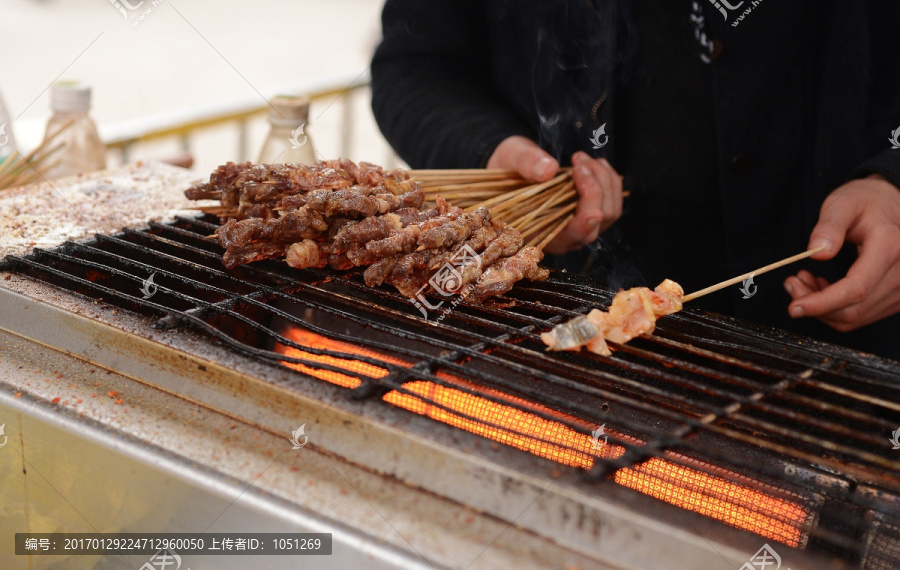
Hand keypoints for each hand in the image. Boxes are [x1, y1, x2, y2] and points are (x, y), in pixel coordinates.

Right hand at [486, 137, 622, 253]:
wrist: (510, 169)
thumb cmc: (507, 168)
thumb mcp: (510, 157)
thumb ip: (526, 164)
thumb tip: (549, 170)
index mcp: (542, 232)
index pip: (573, 236)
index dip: (584, 222)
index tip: (589, 203)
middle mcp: (566, 235)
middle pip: (597, 222)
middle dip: (595, 187)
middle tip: (577, 160)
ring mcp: (582, 225)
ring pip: (610, 211)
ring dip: (604, 180)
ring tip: (582, 159)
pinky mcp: (591, 213)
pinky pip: (612, 202)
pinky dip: (609, 179)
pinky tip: (593, 163)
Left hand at [784, 174, 899, 331]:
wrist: (893, 205)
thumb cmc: (867, 201)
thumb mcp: (844, 202)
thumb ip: (830, 225)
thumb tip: (818, 253)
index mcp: (890, 247)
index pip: (856, 289)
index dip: (823, 303)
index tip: (794, 307)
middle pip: (853, 309)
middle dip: (815, 305)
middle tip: (792, 283)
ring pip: (855, 317)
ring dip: (823, 307)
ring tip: (804, 280)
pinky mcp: (896, 298)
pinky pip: (862, 315)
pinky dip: (836, 308)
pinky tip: (824, 287)